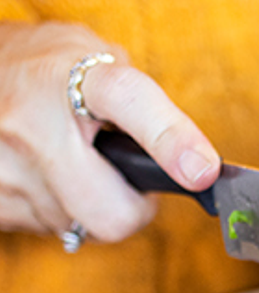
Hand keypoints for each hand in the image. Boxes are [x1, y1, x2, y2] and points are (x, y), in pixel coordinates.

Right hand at [0, 21, 219, 242]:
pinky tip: (48, 176)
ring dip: (94, 206)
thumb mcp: (97, 63)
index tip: (204, 173)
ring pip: (83, 227)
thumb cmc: (46, 70)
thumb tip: (194, 163)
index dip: (171, 139)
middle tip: (125, 178)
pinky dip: (60, 210)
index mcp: (70, 76)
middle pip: (113, 214)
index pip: (127, 101)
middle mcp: (31, 123)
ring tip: (75, 164)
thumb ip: (147, 108)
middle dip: (132, 207)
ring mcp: (6, 169)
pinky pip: (51, 229)